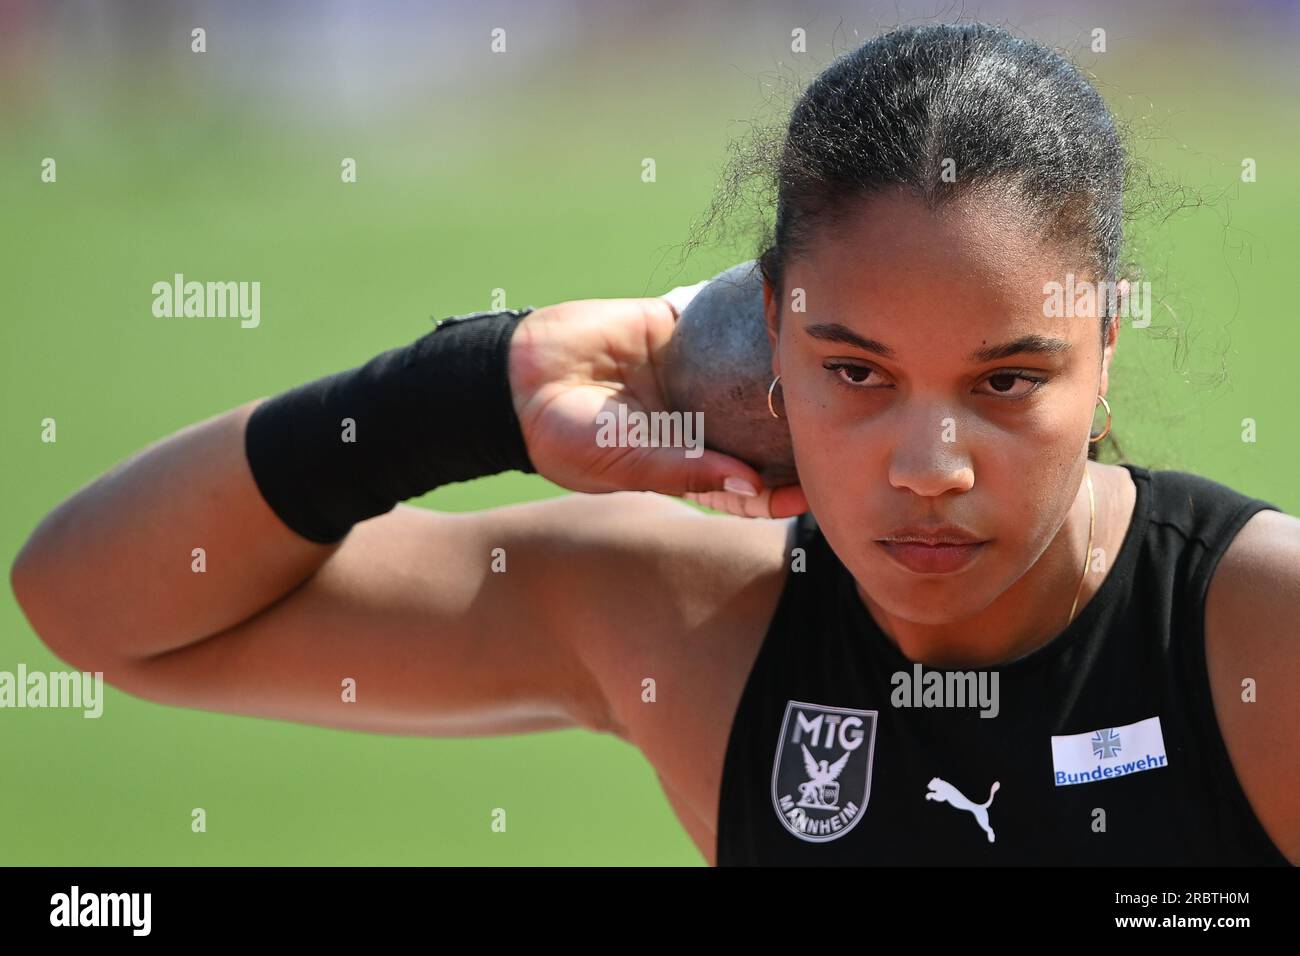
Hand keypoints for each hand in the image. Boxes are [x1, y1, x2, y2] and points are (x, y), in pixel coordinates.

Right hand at [508, 297, 806, 516]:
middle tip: (835, 424)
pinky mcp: (675, 329)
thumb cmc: (565, 437)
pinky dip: (746, 316)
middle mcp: (694, 422)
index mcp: (685, 464)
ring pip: (747, 374)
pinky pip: (720, 321)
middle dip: (794, 430)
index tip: (813, 489)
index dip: (780, 492)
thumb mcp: (625, 462)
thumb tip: (749, 482)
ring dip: (778, 370)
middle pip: (759, 429)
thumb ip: (685, 470)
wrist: (519, 377)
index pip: (745, 485)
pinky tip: (779, 313)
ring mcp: (689, 375)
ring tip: (816, 368)